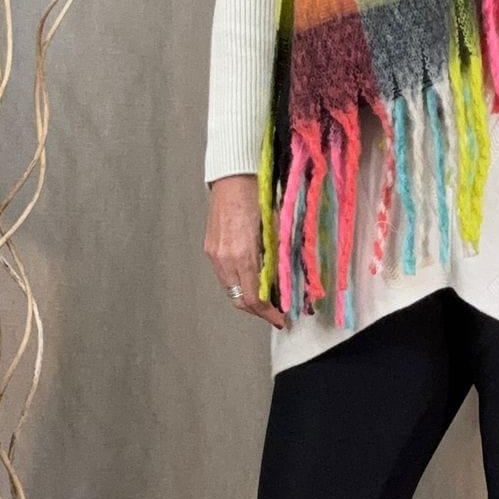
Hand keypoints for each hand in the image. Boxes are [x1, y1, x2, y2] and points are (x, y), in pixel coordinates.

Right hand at [205, 174, 284, 327]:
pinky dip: (239, 284)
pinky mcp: (210, 250)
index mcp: (243, 254)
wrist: (233, 178)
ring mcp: (215, 255)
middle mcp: (225, 258)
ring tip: (267, 297)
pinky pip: (225, 277)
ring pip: (231, 290)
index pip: (254, 298)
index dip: (269, 313)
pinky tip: (252, 280)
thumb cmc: (258, 198)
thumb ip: (280, 258)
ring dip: (248, 298)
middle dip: (259, 311)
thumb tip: (289, 282)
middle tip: (277, 313)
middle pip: (240, 300)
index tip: (281, 320)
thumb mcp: (276, 229)